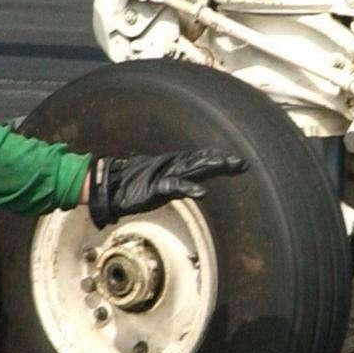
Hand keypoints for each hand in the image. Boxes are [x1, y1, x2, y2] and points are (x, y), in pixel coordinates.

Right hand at [84, 149, 243, 227]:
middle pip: (201, 163)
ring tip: (226, 165)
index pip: (200, 160)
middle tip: (241, 163)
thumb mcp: (161, 183)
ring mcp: (165, 175)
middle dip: (221, 163)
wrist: (112, 187)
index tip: (237, 163)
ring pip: (192, 169)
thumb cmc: (136, 185)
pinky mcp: (156, 187)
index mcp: (175, 167)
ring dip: (209, 167)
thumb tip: (190, 184)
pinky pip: (175, 187)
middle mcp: (172, 167)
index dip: (218, 160)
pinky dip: (189, 188)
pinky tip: (202, 192)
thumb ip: (176, 182)